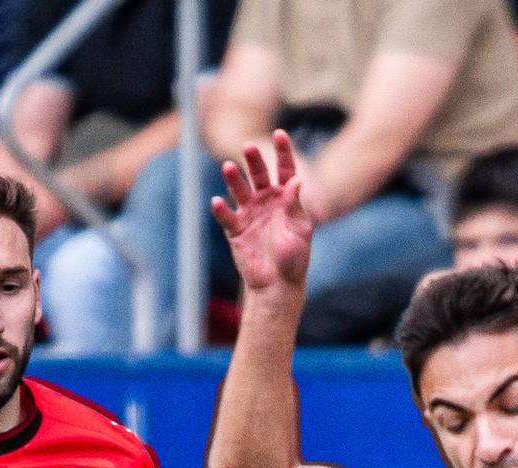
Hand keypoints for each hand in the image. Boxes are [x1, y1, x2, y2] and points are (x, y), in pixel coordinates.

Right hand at [211, 132, 314, 292]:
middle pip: (259, 174)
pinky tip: (217, 201)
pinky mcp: (235, 228)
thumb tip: (295, 181)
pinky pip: (226, 215)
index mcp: (286, 198)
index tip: (279, 134)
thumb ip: (295, 206)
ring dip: (234, 178)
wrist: (277, 284)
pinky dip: (221, 209)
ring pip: (240, 190)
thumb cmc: (294, 258)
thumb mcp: (300, 231)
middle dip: (254, 160)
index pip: (285, 170)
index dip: (283, 151)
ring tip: (228, 167)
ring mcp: (250, 212)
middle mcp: (266, 200)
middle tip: (248, 146)